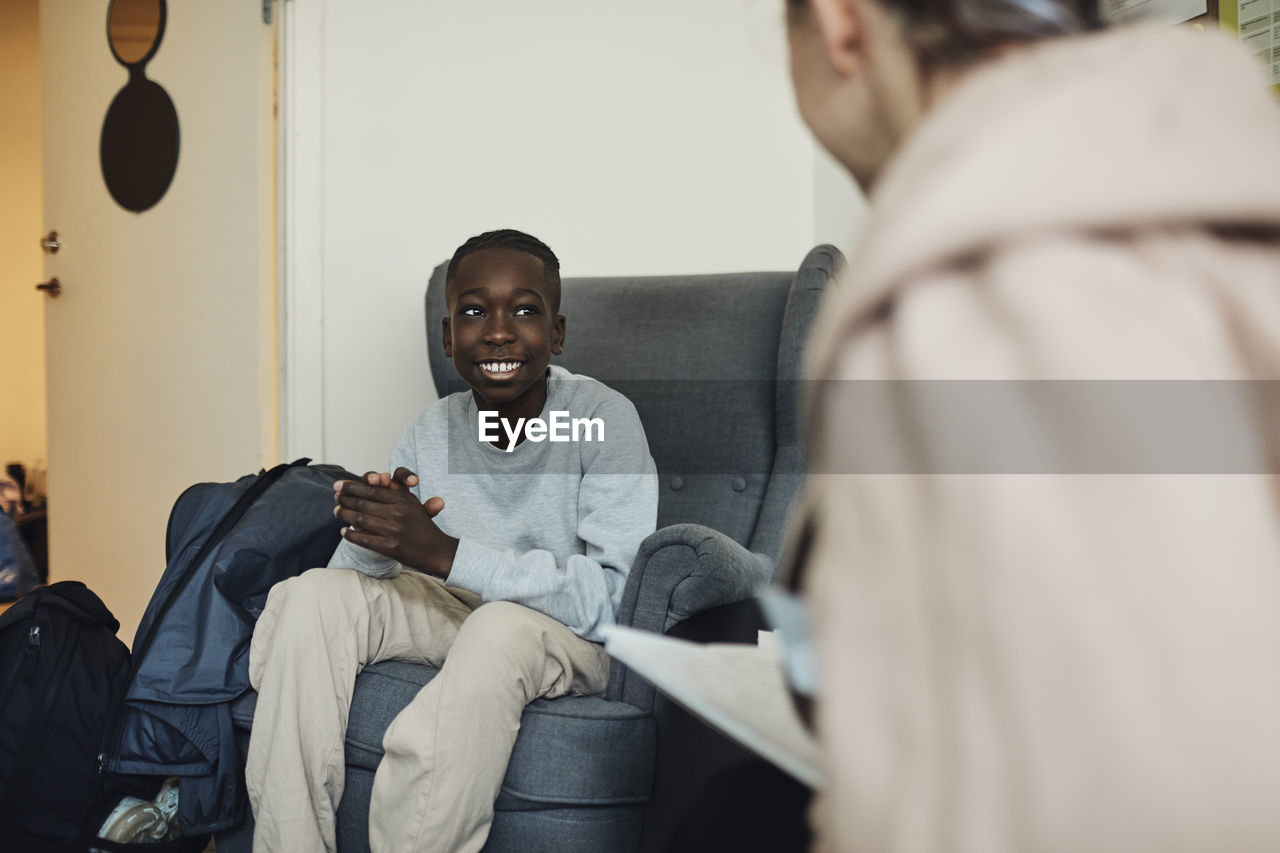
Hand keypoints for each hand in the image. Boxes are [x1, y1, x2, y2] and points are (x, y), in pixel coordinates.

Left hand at [334, 467, 457, 576]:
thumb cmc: (423, 526)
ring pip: (360, 520)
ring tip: (337, 512)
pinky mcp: (390, 547)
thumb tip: (377, 479)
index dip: (352, 487)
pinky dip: (351, 535)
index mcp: (403, 500)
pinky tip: (344, 532)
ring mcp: (394, 531)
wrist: (437, 551)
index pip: (371, 490)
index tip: (339, 485)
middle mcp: (398, 513)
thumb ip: (396, 491)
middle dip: (345, 499)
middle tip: (335, 498)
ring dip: (345, 515)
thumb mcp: (413, 504)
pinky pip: (364, 539)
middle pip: (363, 503)